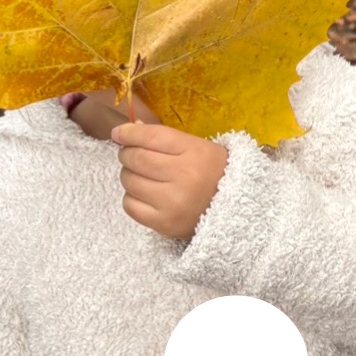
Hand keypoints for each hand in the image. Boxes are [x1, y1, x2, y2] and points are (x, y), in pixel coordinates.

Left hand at [114, 120, 229, 239]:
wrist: (236, 210)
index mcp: (196, 152)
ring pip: (129, 181)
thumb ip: (162, 138)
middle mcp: (184, 177)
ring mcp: (173, 202)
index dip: (129, 133)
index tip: (119, 134)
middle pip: (136, 158)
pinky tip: (147, 195)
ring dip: (130, 176)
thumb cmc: (214, 173)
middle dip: (128, 154)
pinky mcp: (164, 223)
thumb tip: (124, 133)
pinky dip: (133, 197)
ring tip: (145, 177)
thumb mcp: (198, 147)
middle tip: (134, 156)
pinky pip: (130, 205)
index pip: (151, 136)